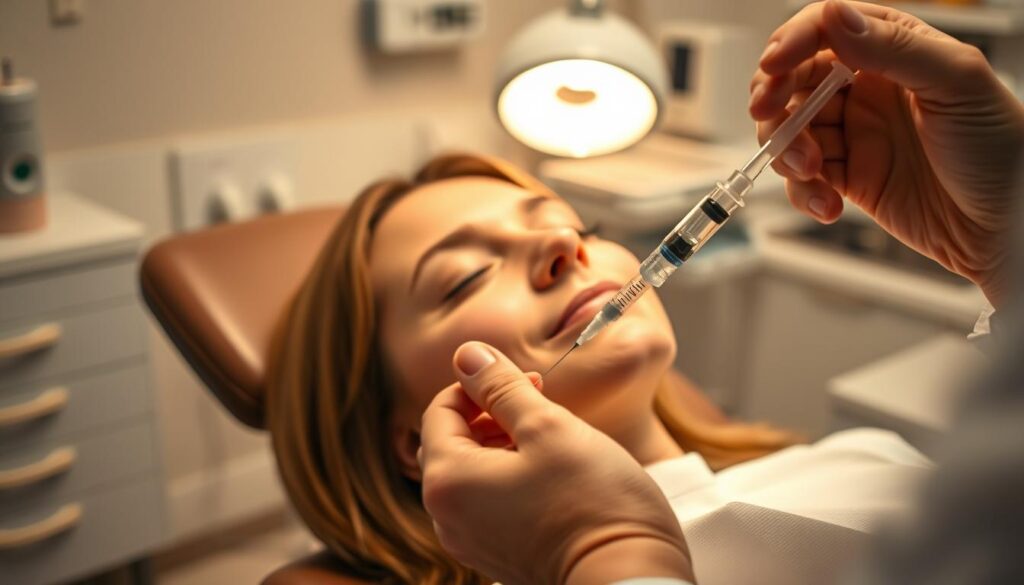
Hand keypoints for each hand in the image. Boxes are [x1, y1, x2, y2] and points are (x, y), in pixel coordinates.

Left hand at [419, 341, 692, 584]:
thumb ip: (502, 387)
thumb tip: (468, 354)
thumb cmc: (593, 501)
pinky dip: (512, 476)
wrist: (628, 577)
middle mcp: (448, 516)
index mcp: (448, 480)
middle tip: (543, 401)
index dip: (481, 385)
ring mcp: (472, 541)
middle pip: (453, 442)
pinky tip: (555, 472)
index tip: (527, 380)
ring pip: (474, 472)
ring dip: (505, 443)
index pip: (439, 410)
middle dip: (493, 412)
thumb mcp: (547, 426)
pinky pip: (490, 502)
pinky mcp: (499, 555)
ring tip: (554, 437)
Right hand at [750, 0, 1023, 304]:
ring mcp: (855, 134)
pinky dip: (804, 193)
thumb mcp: (957, 82)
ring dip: (789, 152)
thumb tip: (835, 17)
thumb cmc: (1003, 150)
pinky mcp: (848, 178)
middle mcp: (868, 88)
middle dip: (775, 100)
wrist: (1009, 228)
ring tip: (814, 172)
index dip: (792, 44)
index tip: (774, 68)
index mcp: (895, 51)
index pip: (827, 31)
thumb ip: (894, 47)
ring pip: (790, 132)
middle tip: (771, 118)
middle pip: (794, 81)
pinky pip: (803, 180)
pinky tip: (828, 204)